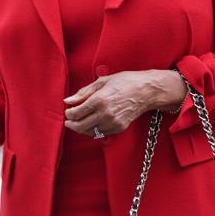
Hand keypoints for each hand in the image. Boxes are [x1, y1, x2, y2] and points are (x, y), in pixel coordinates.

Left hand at [64, 69, 186, 136]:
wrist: (147, 91)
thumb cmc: (124, 82)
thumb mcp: (101, 82)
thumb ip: (83, 93)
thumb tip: (68, 101)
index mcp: (98, 100)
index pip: (76, 113)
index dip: (68, 114)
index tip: (68, 111)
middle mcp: (105, 114)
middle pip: (80, 126)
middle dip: (71, 124)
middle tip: (68, 121)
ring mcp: (113, 122)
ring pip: (90, 132)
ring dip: (82, 128)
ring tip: (79, 122)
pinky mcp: (120, 128)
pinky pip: (101, 133)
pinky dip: (94, 130)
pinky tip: (92, 124)